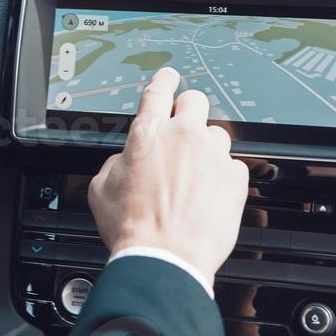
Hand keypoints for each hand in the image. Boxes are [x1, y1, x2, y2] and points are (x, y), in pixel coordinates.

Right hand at [88, 67, 249, 286]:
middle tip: (183, 129)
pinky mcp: (234, 179)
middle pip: (195, 100)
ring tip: (194, 175)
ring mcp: (212, 156)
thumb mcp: (102, 187)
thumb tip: (127, 160)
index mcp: (148, 133)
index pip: (158, 90)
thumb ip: (117, 162)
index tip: (169, 76)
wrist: (164, 259)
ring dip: (207, 148)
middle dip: (189, 110)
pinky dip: (222, 176)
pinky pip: (233, 165)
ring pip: (217, 134)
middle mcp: (183, 137)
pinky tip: (209, 194)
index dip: (164, 79)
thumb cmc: (132, 228)